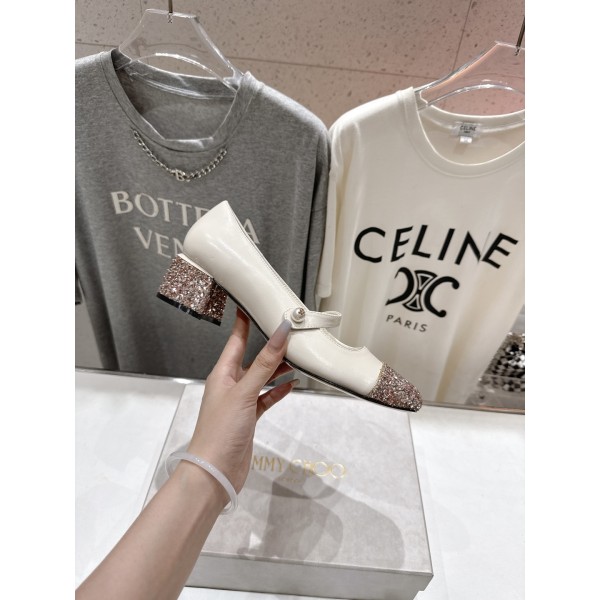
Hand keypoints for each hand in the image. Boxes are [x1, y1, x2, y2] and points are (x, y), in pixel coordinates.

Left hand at [186, 308, 296, 493]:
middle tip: (288, 330)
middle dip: (269, 345)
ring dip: (278, 368)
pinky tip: (292, 385)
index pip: (236, 341)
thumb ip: (265, 363)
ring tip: (298, 356)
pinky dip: (278, 391)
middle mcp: (231, 384)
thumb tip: (281, 333)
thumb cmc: (222, 429)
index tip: (252, 304)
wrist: (215, 472)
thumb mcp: (245, 392)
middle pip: (252, 358)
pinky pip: (266, 398)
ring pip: (262, 378)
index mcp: (223, 373)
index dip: (244, 323)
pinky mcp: (249, 418)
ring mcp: (240, 402)